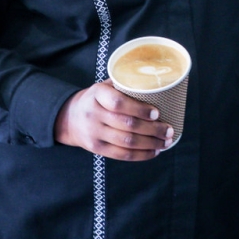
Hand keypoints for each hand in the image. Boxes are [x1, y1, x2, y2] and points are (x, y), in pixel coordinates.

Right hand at [54, 81, 174, 160]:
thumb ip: (125, 84)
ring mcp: (94, 133)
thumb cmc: (97, 99)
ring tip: (166, 142)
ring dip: (151, 144)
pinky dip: (141, 155)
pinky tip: (154, 151)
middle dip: (153, 129)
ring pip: (127, 142)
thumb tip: (157, 83)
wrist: (69, 118)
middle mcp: (93, 114)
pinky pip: (122, 155)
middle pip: (127, 125)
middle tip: (169, 130)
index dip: (140, 109)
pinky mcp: (97, 149)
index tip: (157, 112)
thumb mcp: (105, 86)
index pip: (119, 103)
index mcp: (97, 94)